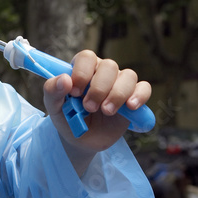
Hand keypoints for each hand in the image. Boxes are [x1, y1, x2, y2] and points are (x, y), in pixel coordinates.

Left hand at [43, 52, 150, 171]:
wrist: (82, 140)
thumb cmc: (68, 117)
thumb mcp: (54, 107)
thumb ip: (53, 91)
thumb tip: (64, 79)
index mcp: (83, 68)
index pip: (87, 57)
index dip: (82, 72)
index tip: (75, 92)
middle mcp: (102, 71)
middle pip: (109, 66)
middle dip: (99, 88)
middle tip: (89, 107)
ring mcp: (120, 83)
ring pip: (128, 75)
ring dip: (117, 94)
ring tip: (106, 112)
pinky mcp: (134, 97)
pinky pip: (144, 88)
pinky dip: (140, 95)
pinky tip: (131, 106)